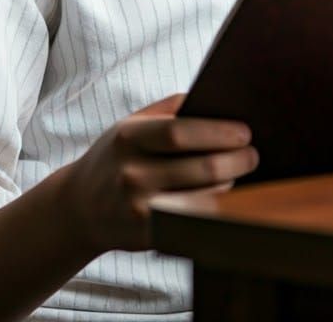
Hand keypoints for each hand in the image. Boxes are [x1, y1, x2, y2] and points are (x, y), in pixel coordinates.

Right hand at [57, 92, 258, 255]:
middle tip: (252, 154)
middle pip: (200, 168)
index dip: (217, 132)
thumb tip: (215, 96)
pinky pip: (194, 219)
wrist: (80, 206)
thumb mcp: (132, 123)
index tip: (244, 132)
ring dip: (230, 183)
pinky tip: (223, 194)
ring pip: (204, 196)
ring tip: (239, 171)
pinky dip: (215, 206)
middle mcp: (131, 174)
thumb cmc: (118, 156)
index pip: (180, 133)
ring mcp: (139, 208)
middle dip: (236, 160)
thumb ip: (170, 107)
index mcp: (129, 138)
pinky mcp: (148, 235)